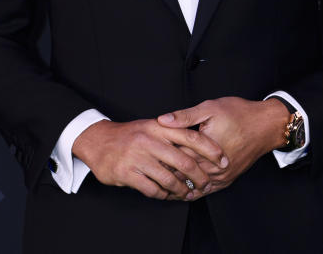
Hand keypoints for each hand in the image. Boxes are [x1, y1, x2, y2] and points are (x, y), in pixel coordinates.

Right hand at [72, 118, 228, 200]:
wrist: (98, 141)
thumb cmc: (130, 135)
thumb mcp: (151, 127)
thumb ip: (172, 134)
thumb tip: (198, 148)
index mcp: (159, 127)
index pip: (191, 137)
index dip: (210, 149)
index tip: (224, 160)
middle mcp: (150, 140)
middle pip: (184, 161)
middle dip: (200, 177)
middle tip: (206, 185)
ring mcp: (138, 157)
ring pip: (170, 179)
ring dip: (182, 189)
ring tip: (187, 193)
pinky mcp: (127, 173)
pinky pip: (152, 189)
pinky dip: (163, 195)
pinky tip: (167, 195)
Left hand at [158, 97, 289, 193]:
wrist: (266, 126)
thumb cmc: (239, 114)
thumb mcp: (210, 108)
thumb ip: (184, 116)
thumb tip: (162, 120)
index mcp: (205, 148)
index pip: (176, 157)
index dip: (160, 157)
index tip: (146, 156)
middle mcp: (213, 166)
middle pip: (183, 174)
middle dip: (166, 172)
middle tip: (147, 172)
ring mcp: (222, 176)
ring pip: (194, 186)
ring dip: (178, 185)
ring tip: (159, 183)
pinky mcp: (228, 179)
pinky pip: (207, 190)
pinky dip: (193, 191)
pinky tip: (182, 191)